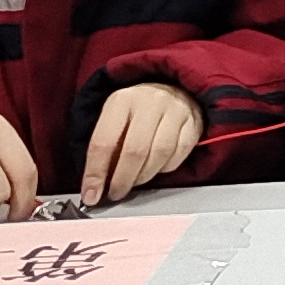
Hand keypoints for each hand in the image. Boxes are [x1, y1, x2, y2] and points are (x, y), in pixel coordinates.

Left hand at [80, 82, 202, 203]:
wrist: (173, 88)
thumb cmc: (137, 110)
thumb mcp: (114, 119)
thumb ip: (105, 148)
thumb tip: (94, 186)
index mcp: (122, 100)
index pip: (104, 142)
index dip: (95, 173)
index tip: (91, 195)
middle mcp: (150, 102)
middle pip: (135, 151)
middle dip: (122, 180)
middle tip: (116, 193)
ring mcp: (175, 110)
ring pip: (160, 155)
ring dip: (144, 176)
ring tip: (136, 181)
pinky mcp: (194, 122)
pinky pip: (180, 154)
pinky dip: (166, 167)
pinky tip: (157, 167)